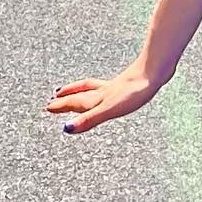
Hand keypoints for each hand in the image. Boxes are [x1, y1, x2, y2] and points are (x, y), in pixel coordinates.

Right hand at [47, 62, 166, 135]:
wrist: (153, 73)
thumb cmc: (134, 92)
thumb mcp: (109, 109)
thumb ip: (89, 119)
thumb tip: (68, 128)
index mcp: (98, 98)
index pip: (75, 102)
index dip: (62, 106)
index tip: (48, 108)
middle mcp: (104, 91)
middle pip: (80, 95)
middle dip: (66, 98)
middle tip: (53, 99)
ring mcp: (115, 87)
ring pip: (91, 88)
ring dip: (78, 90)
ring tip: (69, 90)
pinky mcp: (127, 84)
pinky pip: (105, 86)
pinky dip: (98, 88)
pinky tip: (106, 89)